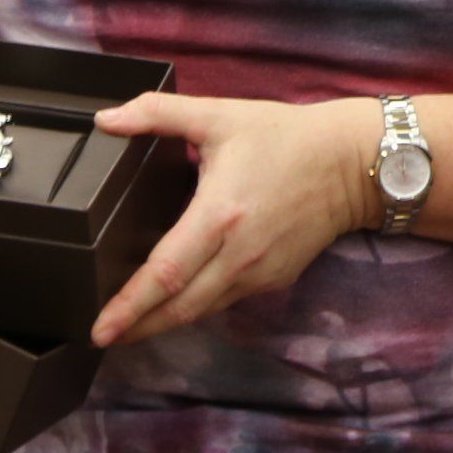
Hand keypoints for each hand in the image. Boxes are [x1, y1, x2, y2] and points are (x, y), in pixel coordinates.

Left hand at [85, 91, 381, 347]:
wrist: (351, 162)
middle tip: (101, 337)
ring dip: (164, 322)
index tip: (101, 328)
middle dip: (137, 327)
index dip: (130, 305)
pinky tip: (176, 303)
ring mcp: (259, 272)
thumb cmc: (285, 137)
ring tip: (129, 328)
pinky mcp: (275, 278)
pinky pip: (225, 300)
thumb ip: (157, 114)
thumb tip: (105, 119)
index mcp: (219, 215)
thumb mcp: (219, 114)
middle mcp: (238, 254)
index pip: (165, 273)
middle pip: (179, 307)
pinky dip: (196, 306)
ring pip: (202, 310)